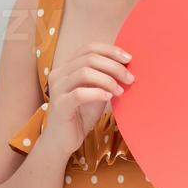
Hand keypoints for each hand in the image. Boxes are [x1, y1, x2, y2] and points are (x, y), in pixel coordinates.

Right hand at [42, 42, 134, 159]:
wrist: (64, 140)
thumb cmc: (82, 114)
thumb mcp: (97, 91)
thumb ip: (106, 77)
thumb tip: (128, 65)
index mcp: (67, 66)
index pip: (89, 48)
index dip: (111, 50)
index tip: (129, 58)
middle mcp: (59, 73)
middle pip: (89, 58)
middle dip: (114, 66)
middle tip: (130, 77)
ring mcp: (57, 89)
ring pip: (84, 72)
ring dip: (108, 80)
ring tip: (121, 90)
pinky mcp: (59, 105)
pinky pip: (79, 94)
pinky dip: (97, 93)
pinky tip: (109, 98)